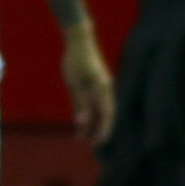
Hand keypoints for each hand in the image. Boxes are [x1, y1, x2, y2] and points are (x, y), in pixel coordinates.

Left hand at [62, 21, 116, 147]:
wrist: (78, 41)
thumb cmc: (77, 61)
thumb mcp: (77, 84)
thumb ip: (82, 103)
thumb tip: (83, 123)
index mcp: (103, 90)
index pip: (107, 115)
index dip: (105, 130)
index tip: (99, 142)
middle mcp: (103, 91)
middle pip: (104, 115)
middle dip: (98, 130)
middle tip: (90, 144)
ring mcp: (97, 88)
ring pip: (96, 110)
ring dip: (89, 124)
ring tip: (79, 137)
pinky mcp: (89, 85)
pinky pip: (89, 104)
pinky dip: (85, 114)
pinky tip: (79, 124)